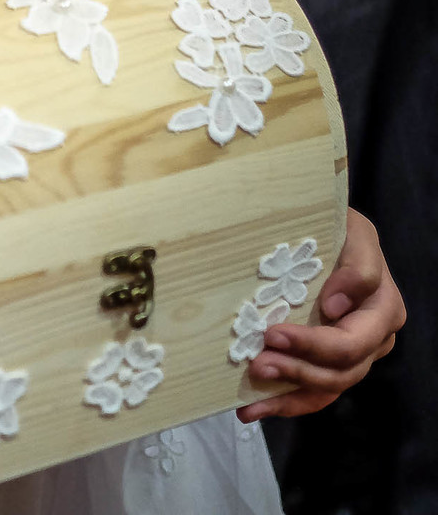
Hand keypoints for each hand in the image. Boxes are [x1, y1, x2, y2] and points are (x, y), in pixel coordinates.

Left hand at [238, 207, 404, 420]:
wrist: (334, 231)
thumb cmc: (343, 228)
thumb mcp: (355, 232)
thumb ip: (357, 267)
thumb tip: (337, 306)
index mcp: (384, 309)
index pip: (350, 341)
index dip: (312, 344)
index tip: (272, 334)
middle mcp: (375, 339)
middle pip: (340, 371)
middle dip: (296, 371)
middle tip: (257, 365)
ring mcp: (356, 355)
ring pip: (328, 388)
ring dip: (288, 395)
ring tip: (251, 401)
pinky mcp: (334, 362)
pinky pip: (316, 393)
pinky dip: (286, 402)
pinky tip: (253, 408)